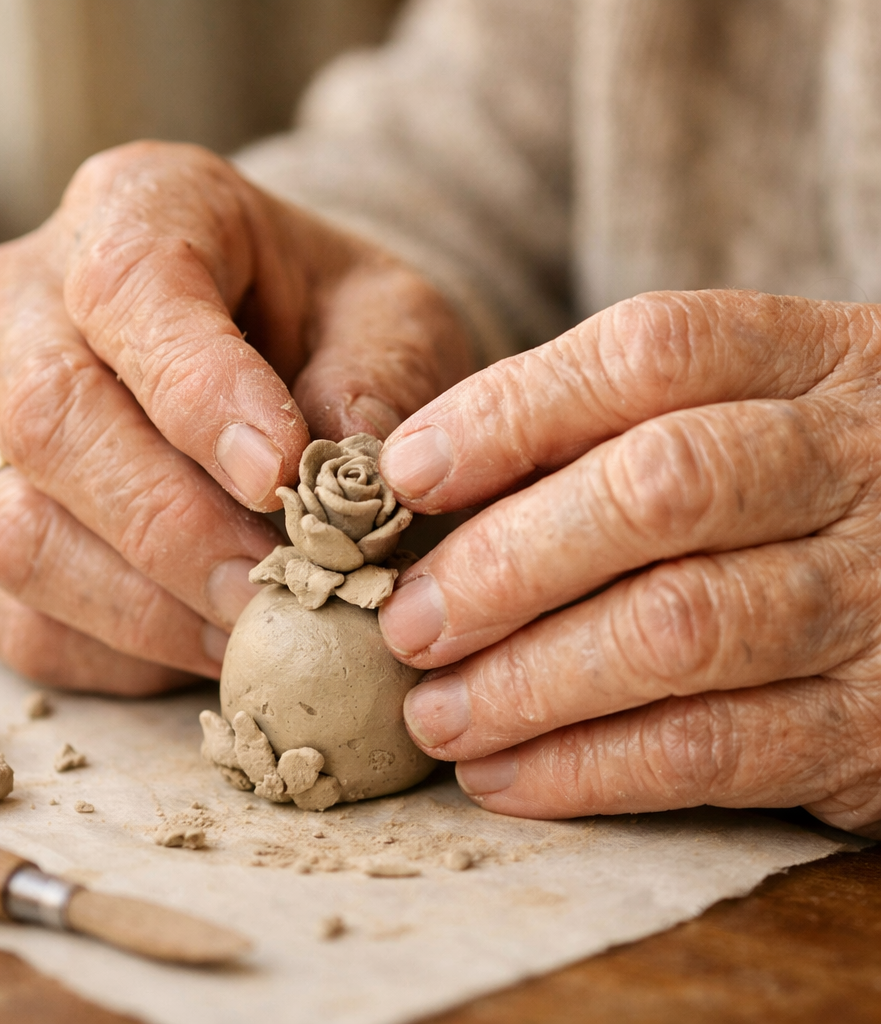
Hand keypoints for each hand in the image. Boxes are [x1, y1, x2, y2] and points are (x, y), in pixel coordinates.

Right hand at [0, 141, 471, 693]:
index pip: (132, 287)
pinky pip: (12, 610)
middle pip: (54, 418)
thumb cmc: (334, 330)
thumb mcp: (391, 324)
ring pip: (17, 530)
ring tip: (248, 627)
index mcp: (138, 208)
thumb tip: (333, 473)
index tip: (278, 474)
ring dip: (144, 605)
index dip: (199, 390)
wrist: (273, 354)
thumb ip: (374, 379)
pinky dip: (111, 650)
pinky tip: (196, 642)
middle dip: (174, 526)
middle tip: (272, 586)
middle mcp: (23, 301)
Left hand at [379, 290, 880, 836]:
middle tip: (407, 624)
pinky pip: (713, 749)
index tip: (407, 475)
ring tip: (435, 716)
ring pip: (675, 628)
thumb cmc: (802, 488)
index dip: (510, 412)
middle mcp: (854, 462)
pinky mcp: (874, 725)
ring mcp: (877, 593)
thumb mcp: (744, 415)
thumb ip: (612, 428)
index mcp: (808, 361)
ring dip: (526, 684)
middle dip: (504, 565)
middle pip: (656, 490)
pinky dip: (587, 770)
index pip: (646, 355)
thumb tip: (429, 478)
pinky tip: (504, 776)